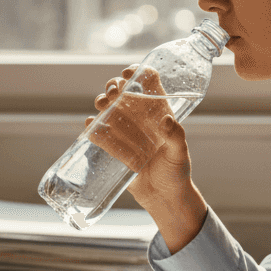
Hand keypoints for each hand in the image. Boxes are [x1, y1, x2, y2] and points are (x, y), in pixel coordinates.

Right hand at [88, 66, 207, 250]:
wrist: (163, 198)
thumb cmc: (177, 174)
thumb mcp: (179, 154)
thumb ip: (176, 138)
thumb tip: (167, 121)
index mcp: (159, 113)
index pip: (148, 85)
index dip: (138, 74)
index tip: (129, 72)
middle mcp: (140, 119)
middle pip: (124, 93)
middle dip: (115, 86)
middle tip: (113, 91)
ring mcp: (125, 132)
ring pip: (109, 110)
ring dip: (103, 103)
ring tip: (102, 105)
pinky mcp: (113, 148)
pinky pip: (100, 134)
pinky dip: (93, 127)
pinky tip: (91, 125)